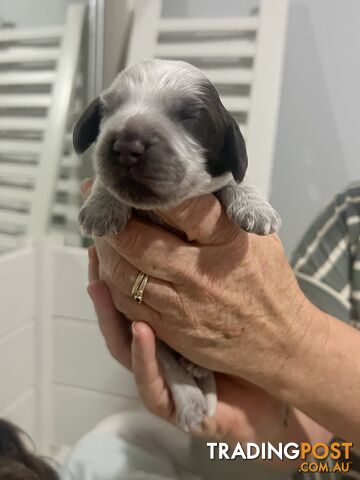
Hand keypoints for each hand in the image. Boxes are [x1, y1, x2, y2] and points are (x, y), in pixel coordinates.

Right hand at [87, 246, 290, 444]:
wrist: (276, 389)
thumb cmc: (248, 343)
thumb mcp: (223, 300)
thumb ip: (201, 273)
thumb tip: (191, 228)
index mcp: (167, 320)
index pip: (134, 291)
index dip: (118, 263)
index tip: (110, 233)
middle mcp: (158, 347)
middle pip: (120, 314)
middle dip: (105, 282)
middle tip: (95, 251)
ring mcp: (161, 376)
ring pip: (124, 348)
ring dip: (110, 316)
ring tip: (99, 285)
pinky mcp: (172, 405)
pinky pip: (150, 383)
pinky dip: (144, 357)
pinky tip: (141, 330)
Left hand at [91, 193, 307, 390]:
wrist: (279, 341)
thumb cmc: (269, 283)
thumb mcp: (260, 237)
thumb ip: (227, 209)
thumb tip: (193, 180)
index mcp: (227, 242)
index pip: (177, 205)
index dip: (147, 191)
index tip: (130, 181)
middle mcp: (200, 273)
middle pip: (137, 240)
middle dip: (112, 219)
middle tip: (101, 202)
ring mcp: (183, 305)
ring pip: (123, 273)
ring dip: (106, 249)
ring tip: (102, 231)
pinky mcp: (172, 330)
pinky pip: (127, 303)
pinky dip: (112, 281)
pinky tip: (111, 265)